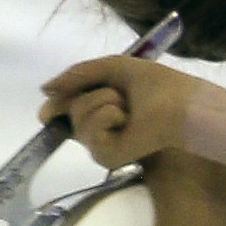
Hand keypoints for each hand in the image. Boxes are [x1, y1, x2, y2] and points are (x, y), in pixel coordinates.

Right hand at [38, 53, 206, 168]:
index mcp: (98, 109)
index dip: (55, 106)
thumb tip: (44, 89)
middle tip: (121, 97)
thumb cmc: (156, 85)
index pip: (63, 110)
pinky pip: (89, 130)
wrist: (181, 104)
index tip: (51, 105)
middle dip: (93, 92)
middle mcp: (95, 130)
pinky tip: (126, 120)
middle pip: (67, 109)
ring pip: (77, 116)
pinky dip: (107, 115)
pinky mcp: (106, 157)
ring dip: (105, 100)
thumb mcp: (112, 68)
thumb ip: (77, 75)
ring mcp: (99, 145)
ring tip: (128, 107)